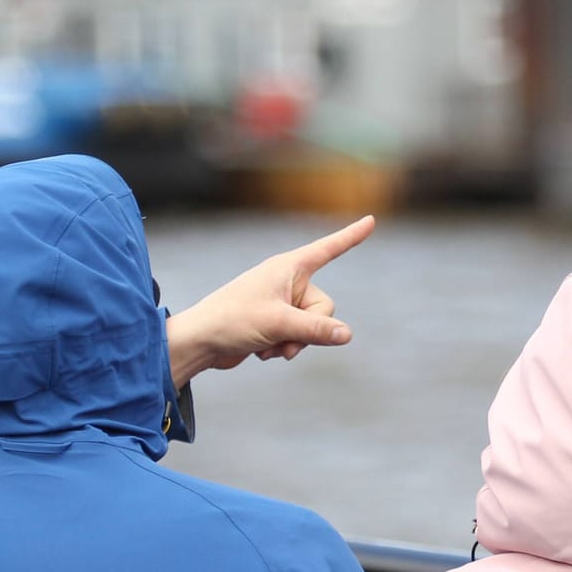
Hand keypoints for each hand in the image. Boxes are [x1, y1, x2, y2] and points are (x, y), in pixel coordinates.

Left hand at [165, 216, 374, 387]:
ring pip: (313, 327)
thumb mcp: (279, 324)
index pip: (328, 249)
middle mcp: (288, 282)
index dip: (350, 236)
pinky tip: (261, 350)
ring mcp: (282, 303)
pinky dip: (283, 347)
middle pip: (325, 307)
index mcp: (288, 267)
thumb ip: (316, 330)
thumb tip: (348, 334)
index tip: (371, 220)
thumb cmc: (232, 321)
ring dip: (294, 342)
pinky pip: (298, 337)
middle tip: (282, 336)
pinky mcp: (275, 322)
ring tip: (268, 346)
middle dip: (308, 330)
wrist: (201, 342)